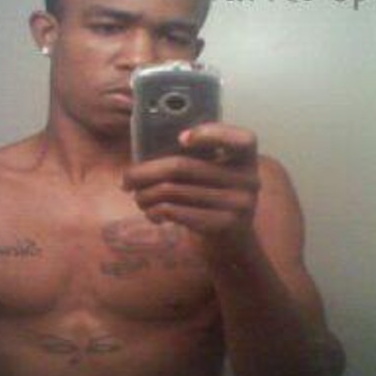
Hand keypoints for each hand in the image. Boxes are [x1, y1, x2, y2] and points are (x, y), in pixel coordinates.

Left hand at [123, 123, 259, 240]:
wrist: (232, 241)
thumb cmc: (212, 197)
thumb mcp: (214, 173)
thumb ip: (196, 158)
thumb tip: (142, 158)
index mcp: (247, 157)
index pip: (241, 139)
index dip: (210, 134)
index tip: (180, 138)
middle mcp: (248, 179)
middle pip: (183, 166)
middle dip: (146, 172)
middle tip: (127, 179)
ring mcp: (238, 204)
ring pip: (173, 190)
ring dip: (145, 195)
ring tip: (138, 198)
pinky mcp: (222, 225)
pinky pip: (176, 211)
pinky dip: (155, 211)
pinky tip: (152, 213)